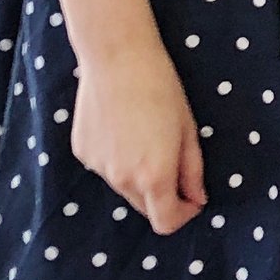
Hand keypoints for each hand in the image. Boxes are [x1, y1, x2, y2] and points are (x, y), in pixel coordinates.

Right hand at [70, 37, 207, 232]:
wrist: (117, 57)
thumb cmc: (161, 88)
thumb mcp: (187, 130)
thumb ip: (192, 171)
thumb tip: (197, 198)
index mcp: (154, 176)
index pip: (165, 222)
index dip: (182, 215)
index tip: (192, 199)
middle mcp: (123, 179)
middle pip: (144, 207)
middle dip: (162, 195)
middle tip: (173, 162)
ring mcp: (99, 167)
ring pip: (124, 187)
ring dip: (139, 176)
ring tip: (146, 135)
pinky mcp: (82, 152)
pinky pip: (106, 167)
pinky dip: (117, 159)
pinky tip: (122, 126)